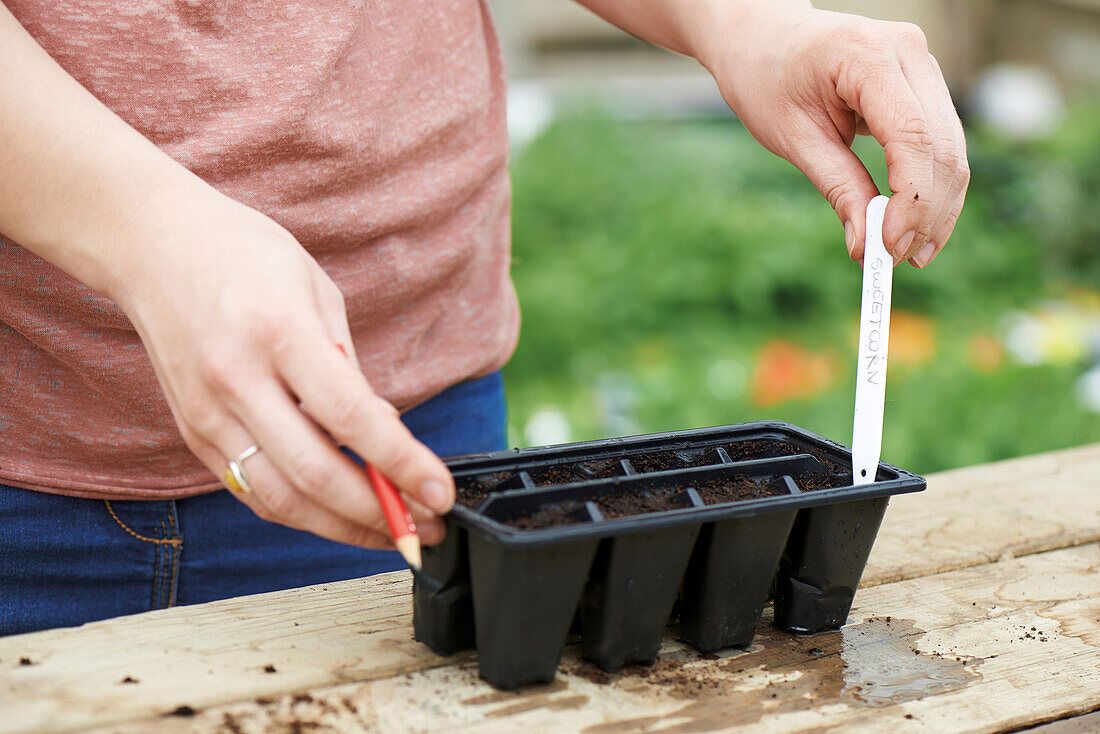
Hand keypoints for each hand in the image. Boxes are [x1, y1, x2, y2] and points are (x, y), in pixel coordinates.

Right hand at [114, 185, 454, 548]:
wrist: (154, 245)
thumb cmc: (245, 256)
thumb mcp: (318, 292)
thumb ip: (349, 370)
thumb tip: (384, 431)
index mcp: (279, 332)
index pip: (349, 417)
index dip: (399, 464)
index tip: (439, 492)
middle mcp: (236, 379)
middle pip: (314, 473)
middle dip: (380, 512)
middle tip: (427, 526)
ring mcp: (207, 412)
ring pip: (280, 499)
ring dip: (343, 528)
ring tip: (392, 533)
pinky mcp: (192, 432)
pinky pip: (252, 489)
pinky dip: (302, 511)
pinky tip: (340, 515)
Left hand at [698, 3, 968, 266]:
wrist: (761, 34)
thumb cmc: (766, 79)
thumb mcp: (793, 139)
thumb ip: (837, 187)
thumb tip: (866, 246)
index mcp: (867, 57)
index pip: (913, 137)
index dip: (911, 200)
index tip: (891, 246)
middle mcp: (908, 52)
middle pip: (942, 147)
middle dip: (928, 213)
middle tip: (903, 262)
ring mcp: (921, 63)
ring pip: (950, 149)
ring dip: (936, 207)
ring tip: (909, 254)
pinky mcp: (921, 82)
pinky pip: (939, 142)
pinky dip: (929, 187)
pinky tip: (913, 226)